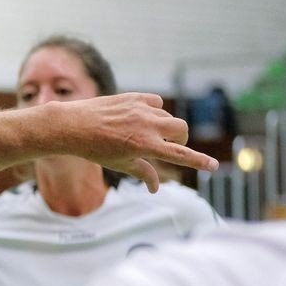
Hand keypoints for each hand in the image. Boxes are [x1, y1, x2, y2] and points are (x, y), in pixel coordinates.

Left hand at [53, 93, 218, 191]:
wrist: (72, 126)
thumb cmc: (94, 149)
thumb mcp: (120, 164)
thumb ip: (143, 173)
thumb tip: (156, 188)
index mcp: (145, 145)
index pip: (180, 154)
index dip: (198, 161)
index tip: (213, 166)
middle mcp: (146, 125)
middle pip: (181, 130)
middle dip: (179, 139)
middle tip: (166, 145)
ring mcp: (141, 109)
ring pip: (168, 116)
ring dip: (165, 126)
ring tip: (146, 133)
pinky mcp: (134, 97)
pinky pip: (156, 102)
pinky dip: (155, 110)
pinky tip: (143, 117)